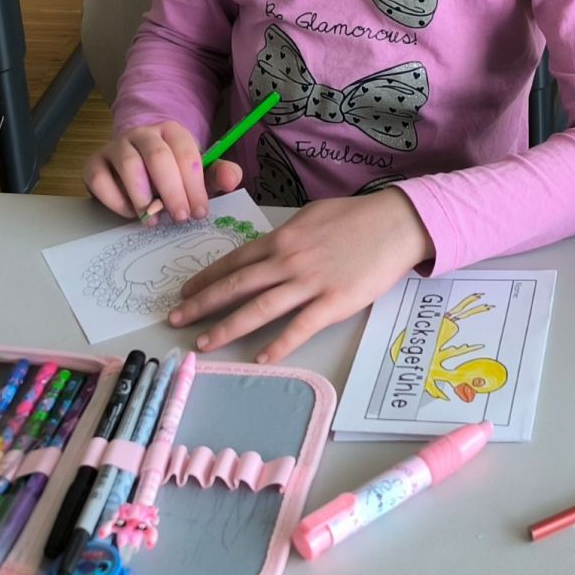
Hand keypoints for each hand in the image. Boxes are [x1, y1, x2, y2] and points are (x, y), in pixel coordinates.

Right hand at [86, 121, 240, 224]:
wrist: (137, 170)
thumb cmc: (173, 174)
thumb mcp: (199, 174)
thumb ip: (219, 175)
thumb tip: (231, 178)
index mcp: (172, 130)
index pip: (186, 153)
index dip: (195, 185)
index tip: (200, 212)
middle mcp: (142, 133)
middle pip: (158, 157)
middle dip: (172, 192)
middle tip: (180, 218)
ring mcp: (116, 146)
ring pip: (129, 166)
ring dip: (144, 197)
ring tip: (154, 219)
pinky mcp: (94, 163)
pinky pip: (100, 180)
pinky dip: (116, 201)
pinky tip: (131, 213)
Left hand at [170, 188, 434, 361]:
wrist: (398, 223)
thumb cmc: (358, 217)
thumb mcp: (313, 216)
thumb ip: (288, 234)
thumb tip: (269, 247)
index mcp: (282, 238)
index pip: (235, 261)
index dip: (207, 278)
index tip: (185, 292)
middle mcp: (288, 261)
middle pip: (236, 286)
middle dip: (202, 305)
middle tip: (176, 320)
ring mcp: (310, 283)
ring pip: (259, 309)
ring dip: (227, 328)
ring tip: (204, 344)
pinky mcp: (333, 303)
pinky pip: (299, 327)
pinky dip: (278, 345)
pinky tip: (260, 359)